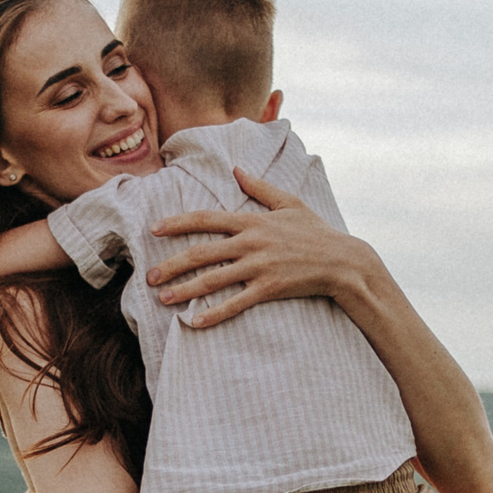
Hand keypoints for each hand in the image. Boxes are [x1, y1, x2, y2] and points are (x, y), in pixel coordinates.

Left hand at [145, 169, 385, 328]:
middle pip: (202, 252)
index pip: (207, 219)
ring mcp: (259, 267)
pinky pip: (235, 304)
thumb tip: (236, 170)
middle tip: (149, 276)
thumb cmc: (316, 231)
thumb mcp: (290, 202)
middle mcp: (251, 243)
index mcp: (252, 221)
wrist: (343, 261)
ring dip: (185, 290)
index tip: (154, 229)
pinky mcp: (269, 288)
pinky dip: (213, 314)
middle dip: (172, 264)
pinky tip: (194, 323)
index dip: (178, 223)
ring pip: (213, 280)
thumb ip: (260, 188)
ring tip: (163, 299)